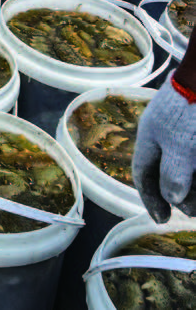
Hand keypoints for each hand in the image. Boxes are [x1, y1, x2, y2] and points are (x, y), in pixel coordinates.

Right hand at [132, 72, 195, 221]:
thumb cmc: (190, 114)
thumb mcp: (179, 149)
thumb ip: (173, 176)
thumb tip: (172, 198)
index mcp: (150, 139)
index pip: (143, 174)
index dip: (150, 199)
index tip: (162, 220)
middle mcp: (165, 137)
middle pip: (166, 175)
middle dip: (180, 197)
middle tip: (193, 211)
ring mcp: (183, 133)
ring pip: (185, 168)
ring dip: (192, 186)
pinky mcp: (194, 130)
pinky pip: (192, 157)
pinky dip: (195, 170)